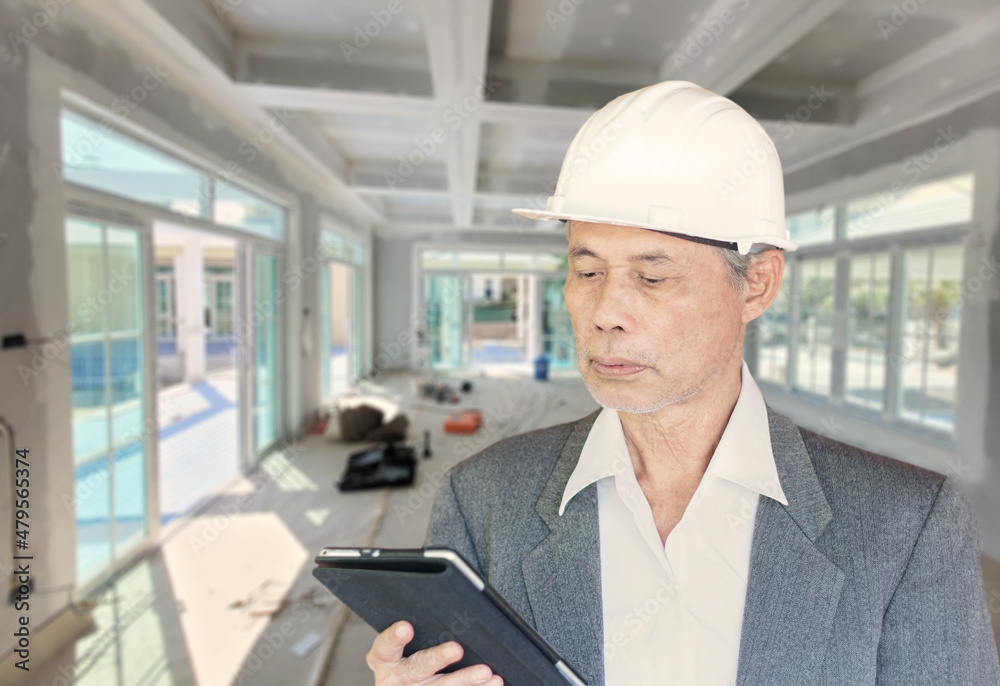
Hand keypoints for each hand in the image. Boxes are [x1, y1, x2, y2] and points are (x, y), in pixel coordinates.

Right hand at [366, 620, 503, 685]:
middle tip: (457, 648)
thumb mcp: (394, 650)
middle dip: (438, 658)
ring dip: (465, 679)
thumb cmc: (399, 661)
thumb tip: (443, 606)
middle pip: (418, 667)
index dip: (395, 637)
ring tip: (485, 672)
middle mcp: (398, 678)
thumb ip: (410, 631)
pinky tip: (493, 682)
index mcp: (384, 660)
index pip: (385, 646)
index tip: (406, 627)